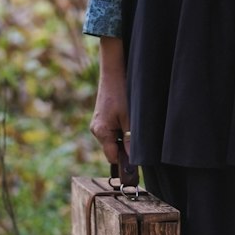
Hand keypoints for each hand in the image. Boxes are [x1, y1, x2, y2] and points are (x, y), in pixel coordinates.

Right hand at [90, 37, 129, 164]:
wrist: (113, 72)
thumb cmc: (121, 93)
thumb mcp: (130, 119)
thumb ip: (131, 141)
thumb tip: (133, 162)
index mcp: (101, 132)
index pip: (112, 157)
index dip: (125, 160)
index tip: (138, 159)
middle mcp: (96, 130)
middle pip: (112, 149)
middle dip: (124, 146)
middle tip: (136, 133)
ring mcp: (97, 124)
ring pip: (113, 140)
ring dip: (123, 136)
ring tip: (131, 121)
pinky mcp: (101, 118)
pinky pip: (111, 131)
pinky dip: (120, 128)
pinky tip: (126, 117)